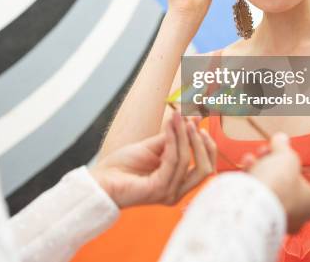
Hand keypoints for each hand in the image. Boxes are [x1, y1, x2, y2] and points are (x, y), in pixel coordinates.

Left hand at [90, 112, 216, 207]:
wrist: (102, 179)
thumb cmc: (124, 165)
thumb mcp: (153, 146)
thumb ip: (174, 136)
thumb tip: (194, 119)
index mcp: (179, 183)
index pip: (206, 166)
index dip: (207, 144)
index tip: (199, 122)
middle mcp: (178, 191)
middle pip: (205, 168)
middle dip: (201, 142)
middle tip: (193, 121)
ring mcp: (169, 192)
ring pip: (188, 161)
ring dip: (184, 135)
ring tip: (179, 117)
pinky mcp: (159, 189)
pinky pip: (172, 160)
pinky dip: (173, 140)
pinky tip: (169, 126)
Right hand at [243, 133, 309, 233]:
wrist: (256, 204)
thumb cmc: (279, 182)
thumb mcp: (286, 156)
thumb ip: (283, 146)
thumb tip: (281, 138)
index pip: (303, 180)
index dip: (289, 163)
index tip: (280, 152)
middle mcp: (298, 215)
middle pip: (283, 183)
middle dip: (271, 164)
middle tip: (263, 152)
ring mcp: (278, 219)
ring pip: (269, 189)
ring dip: (259, 169)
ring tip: (250, 158)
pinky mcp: (261, 219)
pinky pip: (257, 197)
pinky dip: (251, 182)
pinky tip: (246, 167)